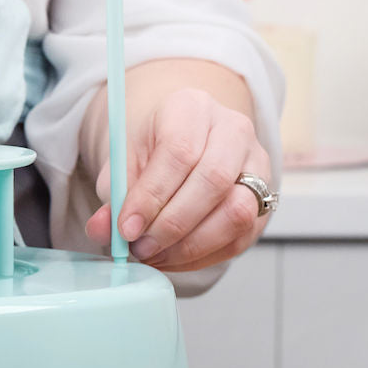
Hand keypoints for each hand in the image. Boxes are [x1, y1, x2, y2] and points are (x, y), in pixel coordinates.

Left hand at [84, 87, 271, 273]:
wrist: (181, 145)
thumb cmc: (150, 152)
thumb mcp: (122, 165)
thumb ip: (113, 196)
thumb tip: (103, 230)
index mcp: (191, 109)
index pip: (179, 152)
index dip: (152, 196)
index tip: (127, 228)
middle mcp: (233, 130)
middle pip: (213, 181)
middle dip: (172, 224)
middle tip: (140, 247)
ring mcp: (257, 164)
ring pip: (237, 211)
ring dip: (191, 244)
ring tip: (155, 254)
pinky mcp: (265, 198)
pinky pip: (241, 236)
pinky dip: (204, 256)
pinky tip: (173, 257)